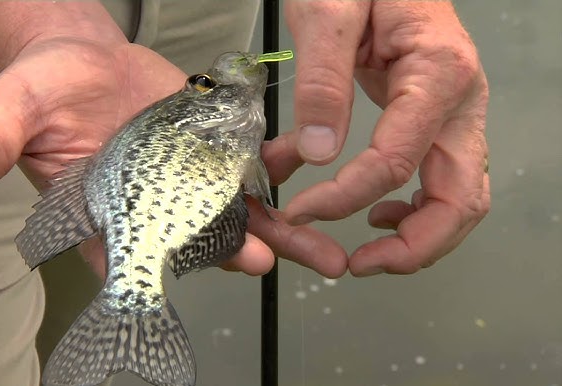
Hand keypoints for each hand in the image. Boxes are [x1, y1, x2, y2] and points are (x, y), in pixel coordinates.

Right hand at [0, 37, 345, 278]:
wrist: (77, 56)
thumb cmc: (40, 87)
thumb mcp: (11, 112)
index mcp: (99, 207)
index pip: (121, 247)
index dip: (147, 264)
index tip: (175, 273)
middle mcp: (149, 202)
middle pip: (191, 239)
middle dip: (227, 253)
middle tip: (262, 264)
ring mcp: (184, 177)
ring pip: (230, 210)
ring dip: (271, 228)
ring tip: (316, 248)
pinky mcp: (207, 147)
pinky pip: (244, 164)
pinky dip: (274, 172)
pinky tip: (305, 178)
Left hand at [264, 0, 489, 275]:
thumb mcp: (329, 12)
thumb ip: (323, 82)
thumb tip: (317, 157)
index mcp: (439, 73)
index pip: (396, 161)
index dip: (345, 197)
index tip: (299, 210)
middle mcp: (461, 100)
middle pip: (460, 198)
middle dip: (411, 247)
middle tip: (357, 265)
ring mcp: (456, 112)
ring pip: (461, 197)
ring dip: (419, 238)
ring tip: (366, 252)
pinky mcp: (438, 117)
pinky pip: (444, 178)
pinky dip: (416, 208)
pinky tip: (377, 213)